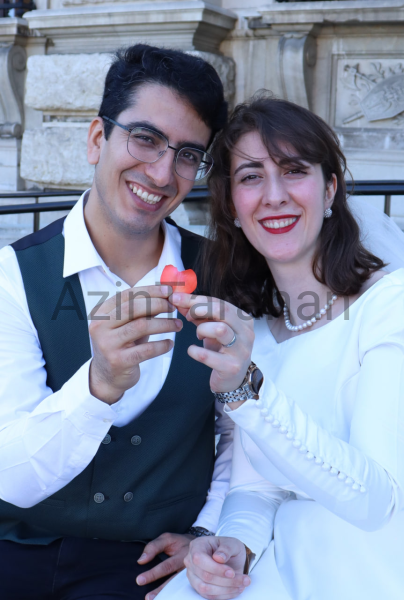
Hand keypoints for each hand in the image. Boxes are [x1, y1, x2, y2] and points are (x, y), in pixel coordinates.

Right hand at [88, 285, 182, 403]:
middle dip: (158, 304)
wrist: (106, 376)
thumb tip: (166, 293)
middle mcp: (100, 326)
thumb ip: (142, 310)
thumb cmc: (122, 345)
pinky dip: (162, 345)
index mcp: (101, 313)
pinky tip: (170, 344)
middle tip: (174, 307)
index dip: (149, 290)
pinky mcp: (118, 361)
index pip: (127, 295)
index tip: (168, 291)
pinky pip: (146, 349)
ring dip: (164, 324)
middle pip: (133, 308)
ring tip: (178, 325)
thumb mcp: (128, 325)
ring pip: (141, 326)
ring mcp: (108, 344)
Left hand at [136, 532, 194, 599]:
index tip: (139, 580)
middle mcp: (188, 566)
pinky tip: (167, 598)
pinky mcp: (194, 581)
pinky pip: (184, 589)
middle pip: (173, 579)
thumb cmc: (179, 543)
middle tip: (147, 597)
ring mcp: (193, 574)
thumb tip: (141, 560)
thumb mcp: (167, 538)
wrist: (200, 548)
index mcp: (182, 554)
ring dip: (167, 595)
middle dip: (160, 589)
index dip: (153, 573)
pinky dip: (176, 595)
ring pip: (179, 587)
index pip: (167, 565)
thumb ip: (153, 547)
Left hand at [170, 293, 254, 393]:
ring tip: (198, 335)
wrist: (233, 380)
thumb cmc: (222, 350)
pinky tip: (192, 350)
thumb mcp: (212, 329)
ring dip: (203, 329)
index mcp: (243, 319)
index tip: (177, 297)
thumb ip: (198, 314)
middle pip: (222, 311)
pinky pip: (209, 356)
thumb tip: (179, 300)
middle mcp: (246, 333)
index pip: (219, 302)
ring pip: (220, 329)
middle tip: (186, 315)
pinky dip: (196, 351)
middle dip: (199, 309)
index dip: (196, 299)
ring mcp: (241, 350)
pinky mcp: (231, 367)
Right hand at [184, 536, 249, 598]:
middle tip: (244, 580)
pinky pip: (209, 596)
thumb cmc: (229, 548)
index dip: (215, 568)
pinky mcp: (198, 587)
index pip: (199, 559)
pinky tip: (236, 589)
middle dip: (226, 581)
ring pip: (206, 588)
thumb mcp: (231, 543)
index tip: (232, 573)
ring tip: (242, 585)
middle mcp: (191, 561)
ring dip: (226, 590)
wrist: (231, 557)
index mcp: (197, 545)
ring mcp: (192, 575)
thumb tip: (218, 558)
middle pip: (204, 575)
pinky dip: (224, 595)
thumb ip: (226, 549)